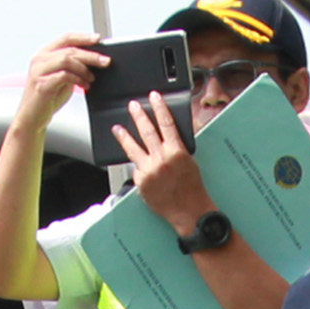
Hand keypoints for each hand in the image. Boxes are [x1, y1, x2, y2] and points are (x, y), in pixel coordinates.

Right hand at [20, 31, 105, 122]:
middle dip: (90, 55)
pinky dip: (78, 79)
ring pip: (66, 60)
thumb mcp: (62, 78)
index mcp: (45, 54)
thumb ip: (72, 67)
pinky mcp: (42, 84)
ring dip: (84, 69)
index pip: (66, 38)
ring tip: (92, 78)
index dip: (83, 37)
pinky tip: (84, 85)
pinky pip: (64, 75)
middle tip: (105, 61)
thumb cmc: (47, 98)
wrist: (32, 118)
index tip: (97, 39)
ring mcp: (39, 71)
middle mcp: (40, 59)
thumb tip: (92, 60)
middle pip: (69, 50)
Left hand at [112, 91, 211, 237]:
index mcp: (176, 152)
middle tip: (133, 106)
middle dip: (139, 115)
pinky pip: (136, 170)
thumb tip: (169, 131)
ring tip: (117, 128)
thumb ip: (177, 146)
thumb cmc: (192, 188)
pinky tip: (143, 169)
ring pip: (133, 149)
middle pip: (146, 131)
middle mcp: (160, 159)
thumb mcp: (190, 161)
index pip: (166, 123)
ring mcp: (149, 171)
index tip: (154, 97)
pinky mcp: (141, 182)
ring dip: (124, 136)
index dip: (159, 107)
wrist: (189, 212)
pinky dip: (139, 167)